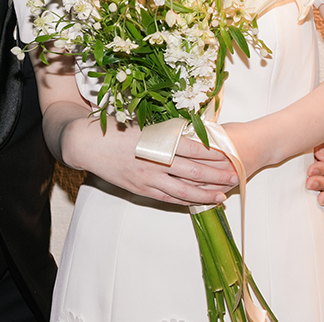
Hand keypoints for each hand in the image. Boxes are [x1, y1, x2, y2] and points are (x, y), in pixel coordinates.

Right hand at [62, 118, 239, 206]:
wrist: (86, 144)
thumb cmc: (115, 127)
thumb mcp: (143, 121)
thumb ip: (166, 129)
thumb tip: (192, 129)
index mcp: (157, 140)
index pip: (194, 148)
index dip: (215, 153)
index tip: (232, 153)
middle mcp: (155, 161)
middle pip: (194, 171)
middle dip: (217, 175)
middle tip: (236, 176)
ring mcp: (147, 178)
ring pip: (183, 189)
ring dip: (205, 193)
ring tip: (223, 195)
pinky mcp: (140, 189)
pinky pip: (167, 198)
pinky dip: (184, 201)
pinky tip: (197, 202)